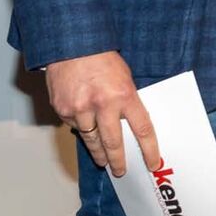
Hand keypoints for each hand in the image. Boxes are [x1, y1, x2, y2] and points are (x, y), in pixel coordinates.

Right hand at [45, 50, 160, 176]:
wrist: (71, 44)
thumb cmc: (101, 57)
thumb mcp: (125, 77)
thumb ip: (127, 100)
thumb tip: (129, 124)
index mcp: (124, 95)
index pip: (142, 130)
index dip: (149, 150)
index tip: (152, 162)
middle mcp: (102, 104)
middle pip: (113, 143)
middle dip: (118, 161)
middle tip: (121, 170)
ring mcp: (80, 108)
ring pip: (91, 140)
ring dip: (98, 153)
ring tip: (102, 160)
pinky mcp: (63, 109)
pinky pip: (75, 125)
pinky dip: (81, 128)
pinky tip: (84, 126)